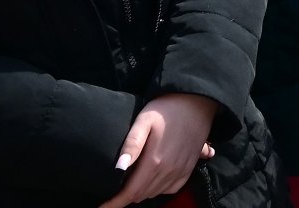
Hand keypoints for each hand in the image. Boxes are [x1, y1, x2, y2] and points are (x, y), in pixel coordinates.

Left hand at [94, 93, 218, 207]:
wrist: (197, 102)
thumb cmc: (166, 108)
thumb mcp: (143, 121)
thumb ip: (132, 144)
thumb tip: (118, 168)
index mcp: (155, 161)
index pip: (130, 192)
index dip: (114, 202)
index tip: (102, 207)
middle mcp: (169, 171)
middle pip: (141, 195)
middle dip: (126, 195)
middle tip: (115, 187)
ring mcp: (181, 171)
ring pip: (154, 193)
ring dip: (141, 191)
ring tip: (131, 182)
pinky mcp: (189, 169)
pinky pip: (171, 189)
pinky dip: (158, 189)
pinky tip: (152, 178)